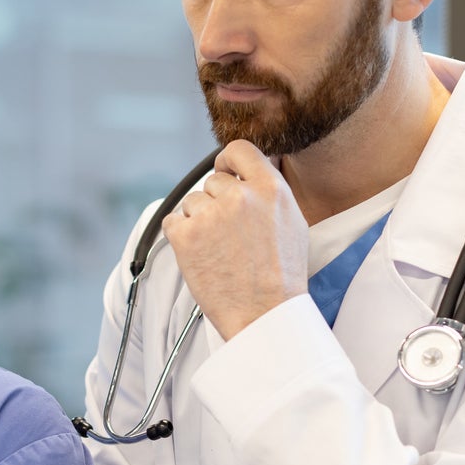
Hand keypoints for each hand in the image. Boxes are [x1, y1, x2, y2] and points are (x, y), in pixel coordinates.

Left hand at [161, 141, 309, 339]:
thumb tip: (248, 172)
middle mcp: (240, 196)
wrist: (264, 314)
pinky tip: (201, 255)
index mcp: (270, 188)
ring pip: (192, 203)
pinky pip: (172, 222)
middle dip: (215, 203)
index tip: (225, 175)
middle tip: (228, 235)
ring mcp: (210, 215)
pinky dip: (181, 237)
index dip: (227, 162)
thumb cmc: (281, 275)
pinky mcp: (185, 236)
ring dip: (198, 221)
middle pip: (212, 182)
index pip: (238, 150)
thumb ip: (269, 191)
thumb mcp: (292, 222)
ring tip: (218, 250)